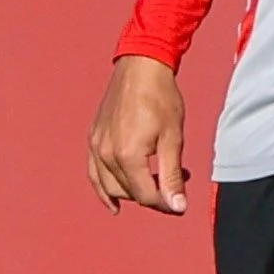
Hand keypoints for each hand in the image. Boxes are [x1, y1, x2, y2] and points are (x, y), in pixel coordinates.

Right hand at [88, 54, 190, 215]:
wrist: (141, 66)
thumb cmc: (160, 97)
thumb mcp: (173, 139)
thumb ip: (172, 176)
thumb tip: (177, 207)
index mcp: (127, 155)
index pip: (146, 196)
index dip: (165, 204)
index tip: (180, 203)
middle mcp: (106, 154)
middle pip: (129, 193)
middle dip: (153, 195)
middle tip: (174, 183)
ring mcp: (96, 146)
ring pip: (111, 186)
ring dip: (132, 192)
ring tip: (153, 187)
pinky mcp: (93, 139)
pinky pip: (94, 173)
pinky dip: (103, 190)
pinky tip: (114, 203)